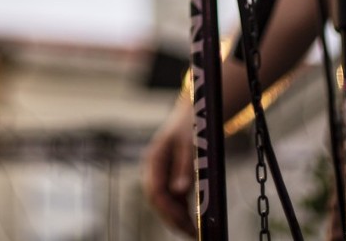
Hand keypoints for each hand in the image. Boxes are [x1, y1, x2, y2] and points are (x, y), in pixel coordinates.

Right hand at [142, 97, 195, 235]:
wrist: (192, 116)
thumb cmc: (192, 128)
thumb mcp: (190, 145)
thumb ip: (184, 166)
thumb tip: (179, 190)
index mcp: (154, 159)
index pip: (156, 192)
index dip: (169, 211)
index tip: (186, 226)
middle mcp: (153, 168)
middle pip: (157, 199)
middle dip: (172, 219)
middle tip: (191, 234)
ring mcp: (159, 172)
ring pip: (163, 201)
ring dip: (175, 217)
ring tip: (192, 231)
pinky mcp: (168, 175)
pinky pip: (170, 197)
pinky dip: (179, 209)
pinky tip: (191, 219)